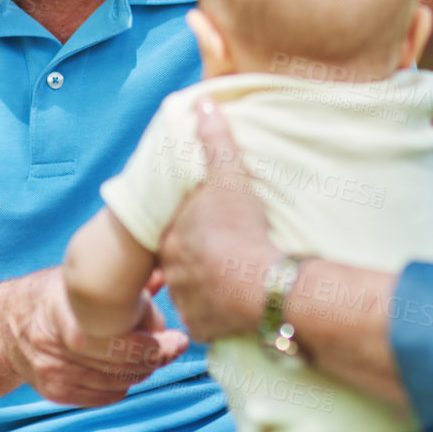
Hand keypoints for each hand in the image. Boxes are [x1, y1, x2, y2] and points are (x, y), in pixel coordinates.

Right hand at [0, 266, 188, 406]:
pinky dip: (124, 384)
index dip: (149, 343)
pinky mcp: (54, 391)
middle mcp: (50, 342)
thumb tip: (166, 271)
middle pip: (117, 362)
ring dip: (142, 371)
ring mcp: (50, 371)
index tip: (178, 338)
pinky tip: (127, 367)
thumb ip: (125, 277)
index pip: (111, 336)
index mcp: (59, 308)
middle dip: (154, 357)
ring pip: (116, 382)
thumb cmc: (58, 294)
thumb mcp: (85, 277)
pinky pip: (104, 396)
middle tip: (174, 346)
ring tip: (152, 354)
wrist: (8, 324)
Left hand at [159, 98, 280, 343]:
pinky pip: (207, 320)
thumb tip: (204, 103)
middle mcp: (171, 272)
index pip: (173, 228)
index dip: (190, 224)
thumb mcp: (230, 178)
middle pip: (180, 261)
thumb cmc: (242, 230)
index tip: (208, 223)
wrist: (261, 288)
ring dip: (207, 285)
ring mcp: (186, 303)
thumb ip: (216, 141)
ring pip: (192, 291)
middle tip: (223, 250)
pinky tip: (237, 304)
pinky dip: (219, 313)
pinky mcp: (204, 328)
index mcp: (171, 237)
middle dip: (197, 257)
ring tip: (233, 277)